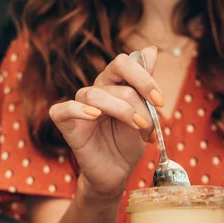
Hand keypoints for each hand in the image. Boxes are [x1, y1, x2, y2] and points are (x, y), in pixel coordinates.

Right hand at [49, 47, 162, 198]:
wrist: (117, 172)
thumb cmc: (128, 143)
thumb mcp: (144, 115)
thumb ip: (144, 85)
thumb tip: (150, 50)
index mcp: (114, 84)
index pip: (124, 63)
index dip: (144, 77)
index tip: (160, 101)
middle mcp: (96, 90)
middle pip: (112, 72)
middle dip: (138, 91)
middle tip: (152, 114)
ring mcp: (79, 106)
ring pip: (95, 94)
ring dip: (122, 109)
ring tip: (137, 127)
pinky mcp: (66, 124)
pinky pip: (63, 110)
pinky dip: (78, 110)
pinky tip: (95, 116)